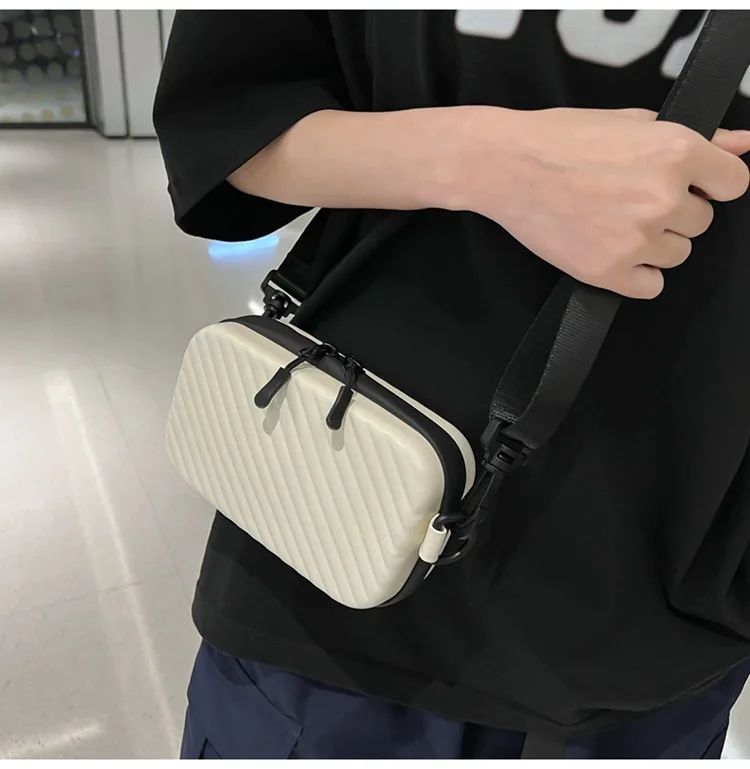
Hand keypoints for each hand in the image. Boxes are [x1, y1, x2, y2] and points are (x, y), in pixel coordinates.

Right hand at [457, 107, 749, 298]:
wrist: (506, 167)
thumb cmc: (561, 139)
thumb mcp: (634, 121)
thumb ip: (698, 136)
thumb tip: (744, 143)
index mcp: (676, 151)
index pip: (733, 185)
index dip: (709, 185)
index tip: (687, 186)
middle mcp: (663, 197)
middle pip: (701, 223)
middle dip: (673, 213)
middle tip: (630, 199)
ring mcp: (636, 239)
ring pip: (677, 254)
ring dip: (654, 243)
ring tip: (614, 222)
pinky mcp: (607, 271)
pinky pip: (651, 286)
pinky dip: (636, 274)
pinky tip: (612, 250)